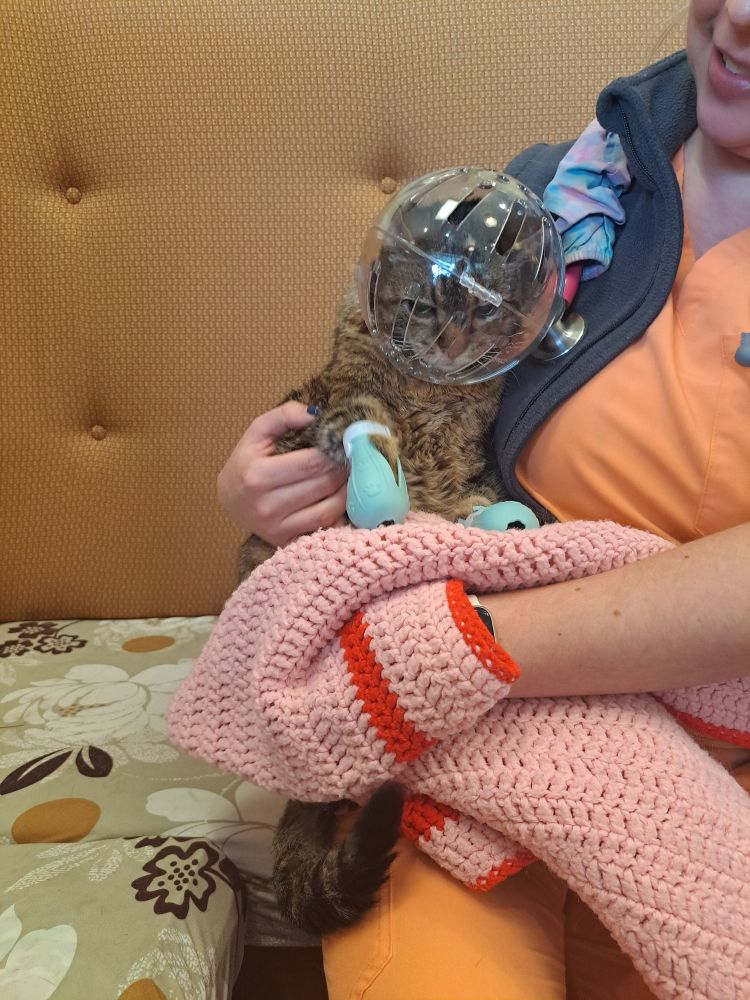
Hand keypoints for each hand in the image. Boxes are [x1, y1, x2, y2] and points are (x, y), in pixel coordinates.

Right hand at [217, 401, 347, 544]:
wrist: (230, 500)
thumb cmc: (247, 461)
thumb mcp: (257, 432)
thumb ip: (284, 415)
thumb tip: (316, 414)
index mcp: (257, 475)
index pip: (311, 462)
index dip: (335, 451)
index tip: (347, 443)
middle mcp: (267, 505)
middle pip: (323, 484)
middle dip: (344, 469)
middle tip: (353, 458)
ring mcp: (277, 526)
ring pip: (329, 508)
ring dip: (348, 490)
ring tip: (350, 475)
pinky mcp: (286, 540)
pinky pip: (325, 526)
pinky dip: (340, 511)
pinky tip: (342, 497)